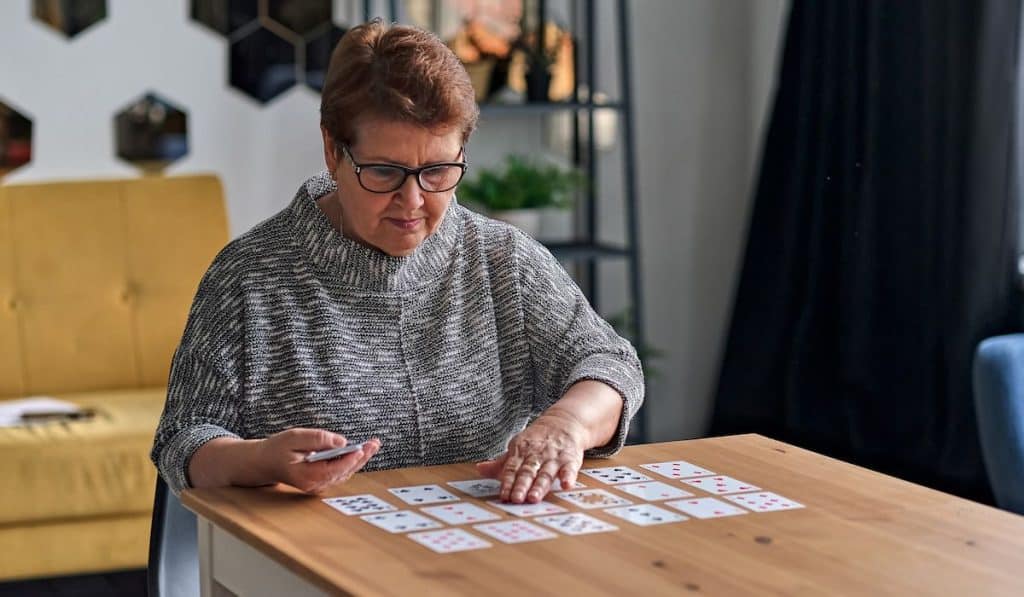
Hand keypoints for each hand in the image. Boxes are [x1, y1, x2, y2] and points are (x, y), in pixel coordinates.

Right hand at [259, 428, 380, 493]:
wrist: (264, 463)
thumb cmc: (276, 449)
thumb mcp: (294, 437)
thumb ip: (317, 439)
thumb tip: (341, 441)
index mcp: (307, 477)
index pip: (333, 470)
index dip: (349, 459)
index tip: (361, 449)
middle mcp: (315, 485)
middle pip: (344, 472)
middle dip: (361, 457)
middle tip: (374, 444)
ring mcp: (319, 485)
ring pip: (345, 472)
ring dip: (360, 458)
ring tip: (373, 444)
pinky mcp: (322, 480)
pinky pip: (341, 471)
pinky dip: (352, 461)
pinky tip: (362, 450)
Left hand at [475, 409, 586, 503]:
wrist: (563, 422)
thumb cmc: (537, 441)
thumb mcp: (518, 448)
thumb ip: (501, 464)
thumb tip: (479, 469)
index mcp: (520, 452)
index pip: (512, 469)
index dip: (507, 483)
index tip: (503, 496)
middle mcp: (536, 454)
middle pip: (527, 472)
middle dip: (521, 486)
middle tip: (516, 499)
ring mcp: (553, 457)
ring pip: (545, 472)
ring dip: (540, 485)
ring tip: (534, 497)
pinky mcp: (570, 458)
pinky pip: (569, 468)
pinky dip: (568, 476)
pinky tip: (566, 485)